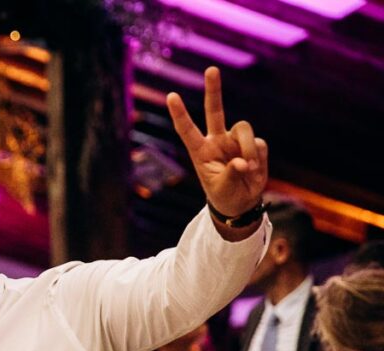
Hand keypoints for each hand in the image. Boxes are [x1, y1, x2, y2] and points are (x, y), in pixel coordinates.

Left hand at [167, 67, 267, 218]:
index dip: (180, 113)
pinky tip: (254, 171)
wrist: (241, 202)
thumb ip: (231, 174)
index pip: (187, 130)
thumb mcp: (223, 188)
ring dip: (247, 147)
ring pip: (243, 128)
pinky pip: (259, 143)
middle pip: (215, 111)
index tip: (171, 96)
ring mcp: (235, 140)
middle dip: (214, 90)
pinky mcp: (254, 144)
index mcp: (200, 151)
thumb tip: (242, 162)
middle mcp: (217, 141)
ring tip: (248, 168)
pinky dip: (259, 158)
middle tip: (211, 69)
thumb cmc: (225, 195)